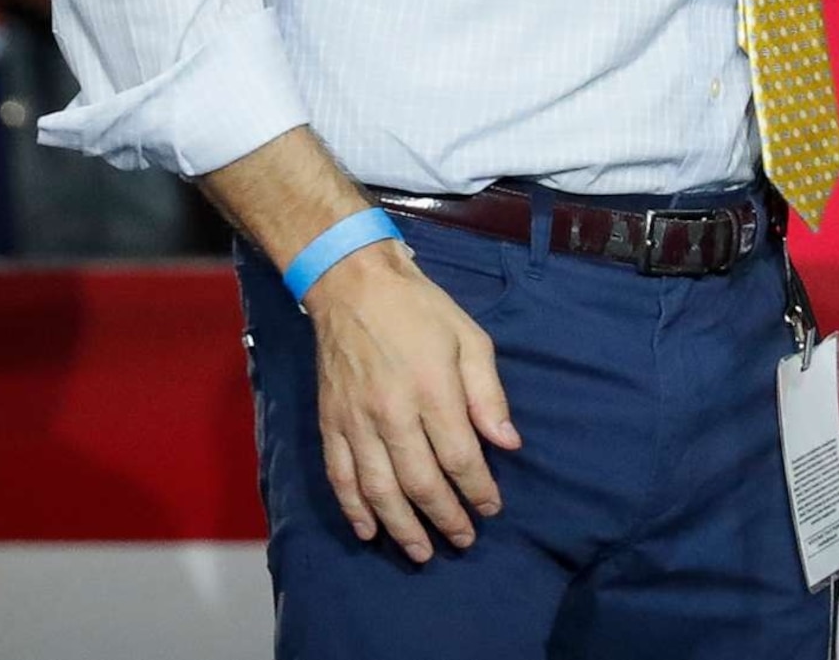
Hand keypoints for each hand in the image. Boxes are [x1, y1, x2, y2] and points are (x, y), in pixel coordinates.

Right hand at [306, 240, 521, 560]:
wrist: (353, 285)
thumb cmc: (421, 311)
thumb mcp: (470, 338)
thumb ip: (488, 394)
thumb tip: (508, 443)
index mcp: (432, 390)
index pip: (459, 457)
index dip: (478, 489)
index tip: (491, 508)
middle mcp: (391, 413)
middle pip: (420, 482)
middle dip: (444, 518)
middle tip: (464, 539)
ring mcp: (356, 421)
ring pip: (379, 489)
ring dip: (401, 527)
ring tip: (422, 552)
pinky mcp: (329, 422)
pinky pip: (340, 476)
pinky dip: (354, 509)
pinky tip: (369, 532)